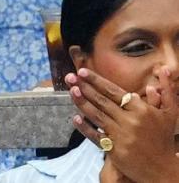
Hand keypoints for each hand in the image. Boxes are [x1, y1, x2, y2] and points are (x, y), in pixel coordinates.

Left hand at [69, 67, 178, 182]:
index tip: (82, 72)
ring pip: (97, 115)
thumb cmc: (164, 139)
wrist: (163, 169)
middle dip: (84, 87)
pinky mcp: (114, 150)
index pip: (114, 91)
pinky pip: (95, 136)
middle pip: (102, 101)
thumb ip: (166, 92)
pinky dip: (84, 127)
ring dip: (82, 103)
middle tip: (70, 77)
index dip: (97, 81)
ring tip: (71, 91)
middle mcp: (130, 121)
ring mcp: (121, 136)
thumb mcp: (170, 114)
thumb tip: (162, 70)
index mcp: (141, 110)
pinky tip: (75, 117)